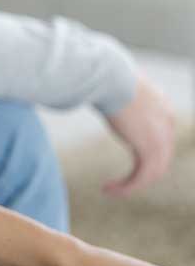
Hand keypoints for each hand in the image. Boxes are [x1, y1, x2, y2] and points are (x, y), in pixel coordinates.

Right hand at [104, 77, 175, 195]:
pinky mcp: (149, 150)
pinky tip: (108, 189)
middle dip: (142, 173)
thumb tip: (98, 85)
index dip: (147, 154)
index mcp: (164, 109)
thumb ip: (117, 91)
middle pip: (161, 159)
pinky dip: (126, 187)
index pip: (162, 140)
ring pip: (153, 173)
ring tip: (111, 190)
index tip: (129, 161)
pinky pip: (141, 177)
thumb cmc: (107, 75)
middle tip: (122, 183)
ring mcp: (160, 139)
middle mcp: (167, 126)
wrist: (111, 76)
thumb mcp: (119, 83)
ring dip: (132, 185)